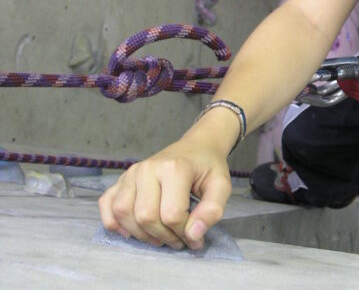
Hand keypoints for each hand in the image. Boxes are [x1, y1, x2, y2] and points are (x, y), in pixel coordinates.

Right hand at [98, 137, 231, 250]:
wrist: (196, 147)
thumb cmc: (208, 168)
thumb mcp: (222, 186)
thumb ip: (213, 210)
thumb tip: (194, 235)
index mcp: (174, 168)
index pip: (172, 214)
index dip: (184, 233)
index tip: (195, 236)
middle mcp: (148, 168)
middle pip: (145, 217)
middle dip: (164, 236)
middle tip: (179, 240)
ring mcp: (131, 173)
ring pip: (123, 213)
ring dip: (141, 234)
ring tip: (160, 237)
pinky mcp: (121, 179)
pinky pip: (107, 204)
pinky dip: (113, 222)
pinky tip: (131, 231)